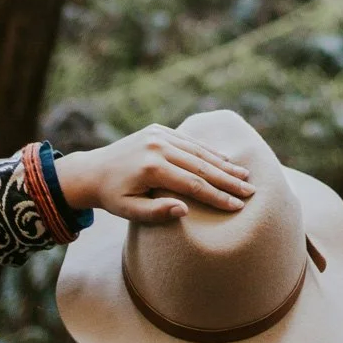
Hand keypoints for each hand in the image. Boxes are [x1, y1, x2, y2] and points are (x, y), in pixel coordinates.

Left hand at [54, 124, 253, 222]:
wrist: (91, 170)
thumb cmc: (111, 197)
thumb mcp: (128, 211)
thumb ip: (156, 212)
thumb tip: (185, 210)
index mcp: (151, 168)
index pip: (193, 184)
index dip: (217, 196)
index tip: (237, 206)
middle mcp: (157, 147)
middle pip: (201, 165)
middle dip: (228, 180)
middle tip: (250, 191)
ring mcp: (158, 135)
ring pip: (198, 151)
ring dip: (223, 163)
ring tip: (244, 175)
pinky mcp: (158, 130)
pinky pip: (188, 141)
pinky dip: (207, 151)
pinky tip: (225, 159)